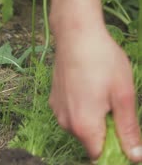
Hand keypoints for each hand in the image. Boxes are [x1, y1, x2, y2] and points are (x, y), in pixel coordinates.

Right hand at [49, 23, 141, 160]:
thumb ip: (128, 129)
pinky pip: (71, 113)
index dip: (115, 150)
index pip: (99, 156)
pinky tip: (89, 86)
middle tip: (116, 104)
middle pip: (90, 141)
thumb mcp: (124, 95)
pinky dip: (82, 106)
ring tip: (101, 91)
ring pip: (80, 126)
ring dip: (94, 117)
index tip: (124, 131)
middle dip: (106, 131)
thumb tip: (135, 156)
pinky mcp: (54, 98)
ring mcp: (57, 110)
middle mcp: (65, 122)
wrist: (75, 34)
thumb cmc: (102, 60)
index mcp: (84, 125)